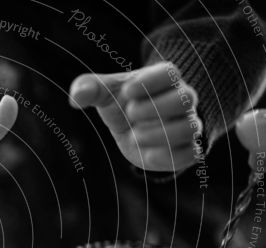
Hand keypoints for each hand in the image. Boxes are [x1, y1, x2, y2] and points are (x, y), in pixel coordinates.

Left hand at [69, 61, 202, 171]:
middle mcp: (182, 100)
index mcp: (164, 80)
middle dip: (155, 107)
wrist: (133, 130)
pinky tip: (146, 154)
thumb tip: (76, 98)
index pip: (170, 72)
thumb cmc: (121, 105)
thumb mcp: (103, 93)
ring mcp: (187, 125)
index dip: (149, 81)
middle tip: (130, 113)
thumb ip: (89, 88)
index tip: (127, 92)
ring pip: (190, 127)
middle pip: (186, 98)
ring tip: (135, 135)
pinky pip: (189, 154)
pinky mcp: (185, 150)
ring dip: (160, 134)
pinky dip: (167, 157)